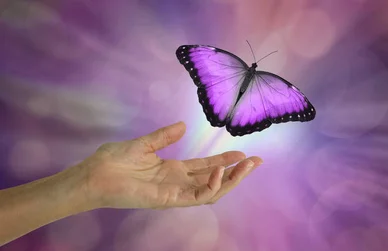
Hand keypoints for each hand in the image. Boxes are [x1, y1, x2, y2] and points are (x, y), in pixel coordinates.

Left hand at [68, 121, 262, 208]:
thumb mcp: (143, 144)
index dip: (226, 160)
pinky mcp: (169, 200)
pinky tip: (220, 170)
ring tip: (247, 165)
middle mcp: (178, 183)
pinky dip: (212, 185)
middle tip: (257, 161)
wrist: (94, 174)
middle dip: (238, 172)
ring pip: (213, 191)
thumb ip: (164, 136)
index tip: (244, 152)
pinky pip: (198, 196)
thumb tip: (184, 126)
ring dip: (232, 180)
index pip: (207, 166)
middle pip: (216, 179)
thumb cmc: (113, 160)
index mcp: (174, 170)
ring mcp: (175, 193)